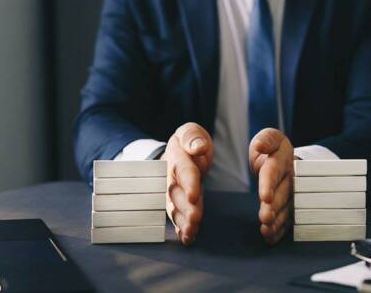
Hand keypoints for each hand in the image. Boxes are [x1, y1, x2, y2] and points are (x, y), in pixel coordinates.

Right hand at [161, 122, 212, 244]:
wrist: (176, 153)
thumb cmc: (188, 142)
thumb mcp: (191, 132)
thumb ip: (193, 138)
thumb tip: (199, 147)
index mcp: (176, 157)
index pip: (184, 171)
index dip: (189, 184)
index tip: (194, 196)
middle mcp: (171, 177)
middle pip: (177, 194)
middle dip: (185, 208)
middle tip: (195, 220)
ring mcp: (171, 192)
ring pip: (175, 208)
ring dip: (183, 222)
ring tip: (191, 233)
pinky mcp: (176, 204)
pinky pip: (177, 217)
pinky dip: (181, 228)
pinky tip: (188, 238)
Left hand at [249, 128, 293, 244]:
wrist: (286, 159)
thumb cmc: (273, 149)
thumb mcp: (270, 137)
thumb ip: (266, 139)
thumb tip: (259, 146)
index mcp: (281, 161)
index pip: (273, 173)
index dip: (269, 185)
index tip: (265, 197)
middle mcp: (289, 179)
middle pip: (282, 194)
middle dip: (274, 207)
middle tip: (266, 218)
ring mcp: (292, 194)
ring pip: (286, 209)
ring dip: (277, 221)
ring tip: (266, 230)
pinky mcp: (290, 206)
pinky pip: (287, 220)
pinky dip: (279, 230)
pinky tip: (270, 238)